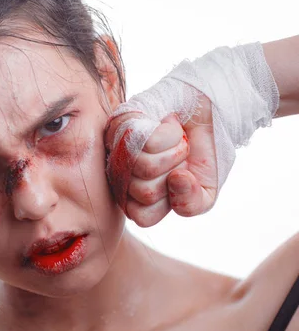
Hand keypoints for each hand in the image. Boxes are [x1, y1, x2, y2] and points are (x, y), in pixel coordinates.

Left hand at [105, 94, 218, 226]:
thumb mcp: (205, 191)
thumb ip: (190, 204)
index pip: (142, 216)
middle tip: (178, 157)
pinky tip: (170, 125)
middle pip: (144, 193)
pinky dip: (171, 134)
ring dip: (174, 152)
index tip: (180, 182)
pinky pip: (147, 141)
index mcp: (137, 197)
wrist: (210, 115)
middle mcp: (123, 175)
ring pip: (145, 167)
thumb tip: (176, 180)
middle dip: (175, 173)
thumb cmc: (202, 155)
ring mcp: (119, 149)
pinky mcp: (122, 122)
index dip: (168, 202)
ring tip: (176, 140)